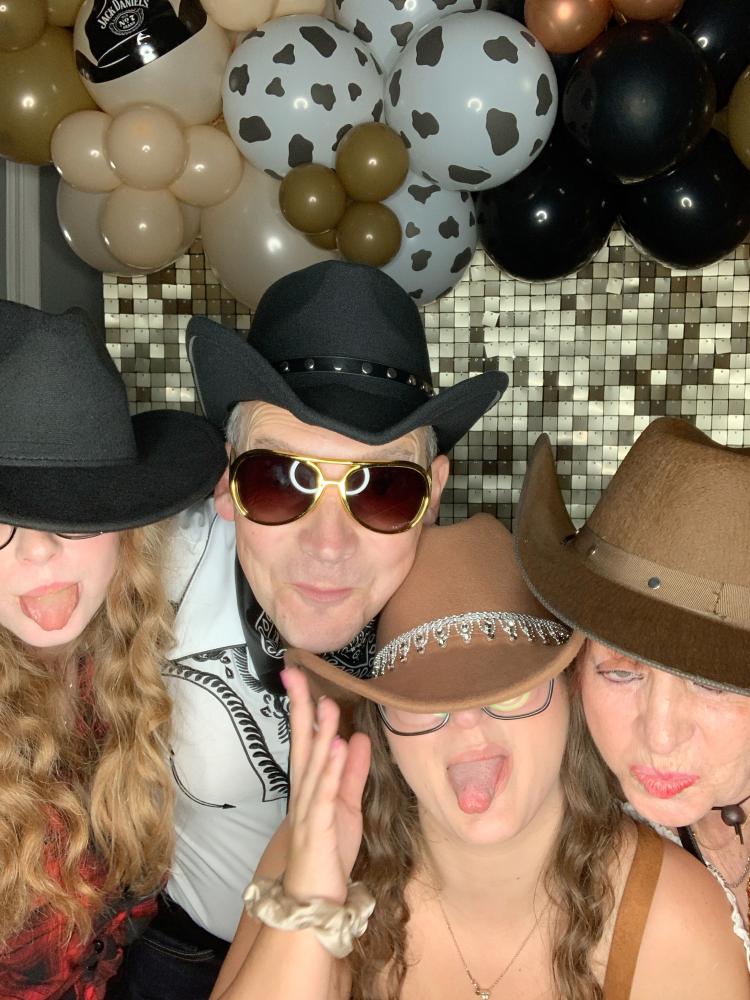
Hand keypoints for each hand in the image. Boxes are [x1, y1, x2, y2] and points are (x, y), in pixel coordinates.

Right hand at [281, 666, 370, 906]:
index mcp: (312, 784)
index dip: (303, 706)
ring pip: (314, 765)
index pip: (306, 737)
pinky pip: (325, 795)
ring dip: (320, 734)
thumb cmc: (329, 851)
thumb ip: (352, 772)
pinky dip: (331, 770)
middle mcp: (305, 791)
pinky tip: (337, 747)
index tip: (298, 674)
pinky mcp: (317, 829)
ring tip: (326, 704)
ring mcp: (308, 810)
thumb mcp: (348, 805)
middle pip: (301, 743)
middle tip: (297, 674)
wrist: (316, 900)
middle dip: (300, 708)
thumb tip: (357, 737)